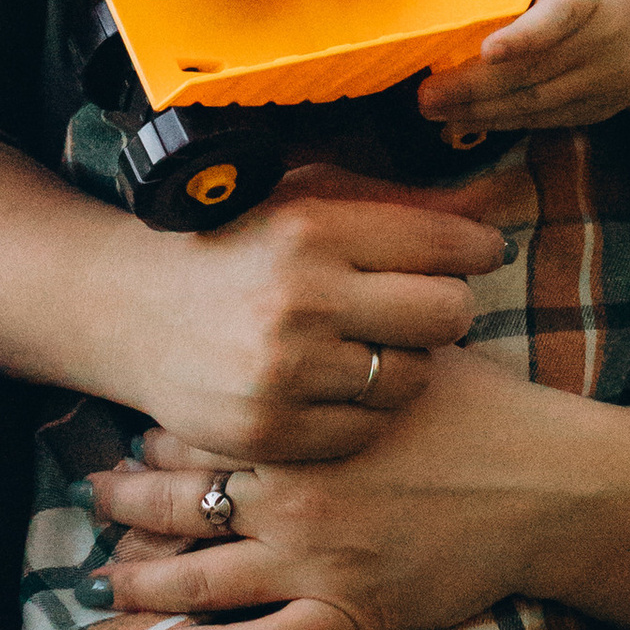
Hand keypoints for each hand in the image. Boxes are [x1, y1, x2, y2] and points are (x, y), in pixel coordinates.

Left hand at [89, 351, 572, 629]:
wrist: (551, 487)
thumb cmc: (486, 410)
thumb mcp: (405, 350)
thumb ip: (343, 337)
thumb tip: (307, 292)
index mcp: (297, 431)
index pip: (193, 436)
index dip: (154, 439)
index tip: (130, 440)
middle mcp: (289, 499)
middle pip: (177, 507)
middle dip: (125, 508)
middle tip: (93, 503)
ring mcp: (315, 564)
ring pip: (202, 585)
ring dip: (146, 588)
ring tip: (108, 586)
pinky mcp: (350, 616)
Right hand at [106, 184, 500, 464]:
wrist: (130, 310)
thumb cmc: (238, 245)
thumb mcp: (308, 199)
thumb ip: (401, 206)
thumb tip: (498, 212)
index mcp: (314, 227)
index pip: (446, 243)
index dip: (477, 249)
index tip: (477, 252)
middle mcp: (301, 298)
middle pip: (448, 313)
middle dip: (443, 308)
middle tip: (419, 306)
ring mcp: (284, 371)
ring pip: (413, 378)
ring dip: (403, 363)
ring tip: (368, 346)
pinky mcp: (270, 430)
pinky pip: (368, 429)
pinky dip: (362, 411)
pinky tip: (334, 386)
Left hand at [418, 0, 629, 171]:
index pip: (562, 15)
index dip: (527, 35)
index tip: (491, 50)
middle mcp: (606, 41)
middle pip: (537, 70)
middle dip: (476, 87)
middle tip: (425, 95)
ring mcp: (606, 80)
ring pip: (538, 103)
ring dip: (482, 113)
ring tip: (434, 109)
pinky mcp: (601, 108)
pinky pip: (547, 121)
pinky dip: (505, 124)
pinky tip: (466, 121)